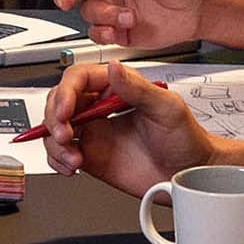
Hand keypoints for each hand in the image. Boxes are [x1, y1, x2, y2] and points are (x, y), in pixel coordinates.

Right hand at [42, 59, 218, 195]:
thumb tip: (115, 68)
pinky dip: (58, 160)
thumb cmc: (186, 139)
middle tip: (64, 134)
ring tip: (73, 158)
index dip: (66, 92)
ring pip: (55, 128)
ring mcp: (94, 132)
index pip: (79, 79)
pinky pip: (61, 154)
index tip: (66, 110)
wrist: (190, 174)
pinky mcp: (91, 156)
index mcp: (117, 87)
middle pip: (59, 101)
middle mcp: (100, 108)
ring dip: (54, 143)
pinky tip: (72, 166)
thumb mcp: (167, 108)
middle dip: (54, 118)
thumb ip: (138, 88)